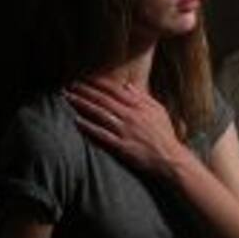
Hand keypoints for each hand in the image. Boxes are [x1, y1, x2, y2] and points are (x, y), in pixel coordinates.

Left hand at [64, 78, 188, 177]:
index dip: (98, 83)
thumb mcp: (159, 111)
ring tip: (68, 98)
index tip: (85, 78)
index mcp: (139, 107)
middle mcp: (130, 117)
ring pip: (99, 115)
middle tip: (69, 85)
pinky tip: (76, 121)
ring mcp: (125, 132)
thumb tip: (127, 86)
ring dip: (82, 105)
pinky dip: (89, 128)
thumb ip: (143, 98)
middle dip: (84, 91)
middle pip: (103, 100)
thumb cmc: (165, 135)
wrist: (170, 159)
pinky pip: (101, 135)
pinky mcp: (121, 147)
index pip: (114, 90)